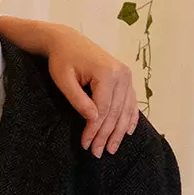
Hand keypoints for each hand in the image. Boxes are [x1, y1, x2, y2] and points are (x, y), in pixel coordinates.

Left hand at [46, 35, 138, 157]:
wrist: (67, 41)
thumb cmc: (62, 59)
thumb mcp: (63, 79)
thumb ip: (78, 99)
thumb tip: (92, 119)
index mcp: (107, 73)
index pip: (102, 109)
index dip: (94, 130)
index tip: (86, 145)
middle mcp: (122, 74)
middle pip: (115, 112)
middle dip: (106, 135)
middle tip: (98, 153)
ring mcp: (126, 76)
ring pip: (125, 110)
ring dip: (118, 132)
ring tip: (111, 149)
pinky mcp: (125, 78)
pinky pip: (131, 101)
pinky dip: (130, 117)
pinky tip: (128, 132)